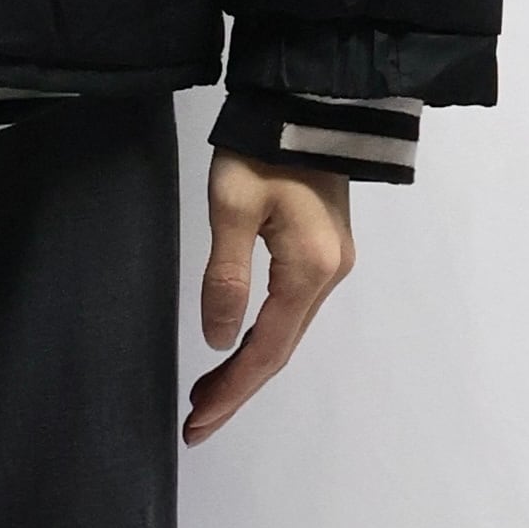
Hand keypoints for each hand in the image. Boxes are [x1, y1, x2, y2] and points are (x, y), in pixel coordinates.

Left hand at [186, 150, 353, 442]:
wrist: (306, 102)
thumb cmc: (264, 147)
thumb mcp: (232, 207)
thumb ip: (226, 277)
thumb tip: (218, 340)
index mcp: (308, 269)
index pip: (266, 349)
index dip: (232, 389)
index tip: (198, 422)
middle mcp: (329, 276)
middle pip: (280, 351)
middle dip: (238, 390)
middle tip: (196, 425)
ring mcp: (331, 266)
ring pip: (287, 335)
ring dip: (248, 368)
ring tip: (207, 398)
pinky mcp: (323, 253)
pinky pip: (291, 313)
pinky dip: (261, 340)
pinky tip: (237, 350)